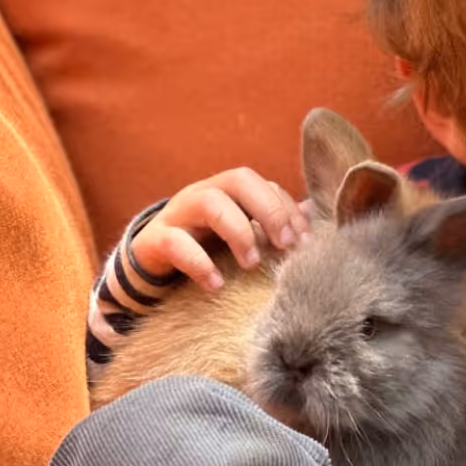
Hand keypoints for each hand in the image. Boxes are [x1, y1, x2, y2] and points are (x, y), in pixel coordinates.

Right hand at [129, 168, 311, 290]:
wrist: (152, 265)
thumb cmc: (206, 248)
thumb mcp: (241, 236)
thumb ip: (272, 227)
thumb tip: (313, 218)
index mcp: (228, 191)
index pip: (264, 184)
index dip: (288, 209)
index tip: (305, 242)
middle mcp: (204, 193)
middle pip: (239, 180)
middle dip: (269, 211)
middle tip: (285, 246)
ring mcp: (178, 213)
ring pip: (208, 202)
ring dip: (238, 232)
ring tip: (252, 264)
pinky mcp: (155, 240)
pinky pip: (176, 243)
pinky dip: (200, 264)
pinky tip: (217, 285)